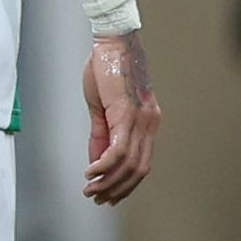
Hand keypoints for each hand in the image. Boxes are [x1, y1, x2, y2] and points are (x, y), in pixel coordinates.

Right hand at [80, 32, 159, 204]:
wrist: (113, 42)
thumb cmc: (109, 71)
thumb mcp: (103, 109)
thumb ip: (101, 135)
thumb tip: (96, 162)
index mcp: (148, 123)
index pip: (142, 164)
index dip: (126, 184)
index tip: (108, 196)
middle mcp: (150, 124)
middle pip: (138, 170)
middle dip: (117, 189)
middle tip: (96, 198)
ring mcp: (141, 120)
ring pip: (128, 164)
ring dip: (108, 181)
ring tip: (90, 188)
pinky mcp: (127, 113)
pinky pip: (118, 149)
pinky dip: (104, 165)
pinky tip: (90, 171)